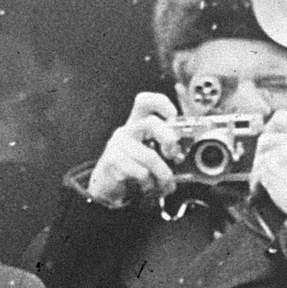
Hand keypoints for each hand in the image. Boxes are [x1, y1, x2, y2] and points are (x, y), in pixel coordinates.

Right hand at [86, 92, 181, 206]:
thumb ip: (166, 150)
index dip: (161, 103)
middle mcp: (127, 130)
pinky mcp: (112, 160)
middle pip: (150, 123)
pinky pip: (140, 172)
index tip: (173, 115)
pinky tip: (146, 186)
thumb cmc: (132, 168)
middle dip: (167, 137)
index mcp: (137, 124)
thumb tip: (180, 154)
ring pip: (149, 156)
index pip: (145, 101)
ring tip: (166, 182)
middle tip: (174, 152)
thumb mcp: (150, 154)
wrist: (106, 185)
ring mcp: (118, 145)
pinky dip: (149, 183)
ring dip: (163, 173)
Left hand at [252, 110, 286, 215]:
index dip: (271, 128)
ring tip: (265, 180)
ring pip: (260, 157)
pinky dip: (256, 183)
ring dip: (259, 169)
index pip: (279, 117)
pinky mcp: (271, 170)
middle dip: (262, 154)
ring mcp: (281, 155)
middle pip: (265, 139)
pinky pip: (257, 172)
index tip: (270, 141)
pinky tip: (261, 189)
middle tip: (267, 166)